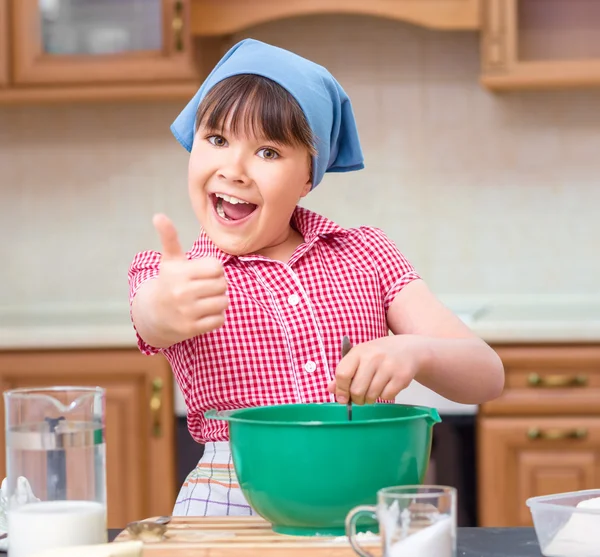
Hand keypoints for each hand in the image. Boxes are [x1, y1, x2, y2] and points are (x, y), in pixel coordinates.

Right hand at [152, 214, 228, 341]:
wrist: (153, 315)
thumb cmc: (168, 282)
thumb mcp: (170, 260)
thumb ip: (169, 237)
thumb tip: (158, 216)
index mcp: (180, 273)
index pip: (217, 268)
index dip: (214, 270)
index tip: (203, 273)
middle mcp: (182, 292)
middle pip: (223, 285)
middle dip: (218, 286)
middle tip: (205, 288)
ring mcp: (187, 312)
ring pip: (223, 303)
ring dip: (219, 302)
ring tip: (205, 300)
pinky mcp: (192, 329)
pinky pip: (220, 320)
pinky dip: (216, 317)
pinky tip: (204, 313)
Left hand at [327, 335, 426, 404]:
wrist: (409, 349)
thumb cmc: (379, 354)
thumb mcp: (360, 357)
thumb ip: (345, 372)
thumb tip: (330, 389)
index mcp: (359, 351)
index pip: (342, 374)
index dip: (340, 390)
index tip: (342, 397)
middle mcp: (373, 357)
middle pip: (356, 390)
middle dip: (356, 399)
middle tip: (359, 397)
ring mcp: (389, 366)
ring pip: (371, 395)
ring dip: (369, 399)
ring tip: (372, 392)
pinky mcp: (402, 376)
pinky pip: (386, 396)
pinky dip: (384, 397)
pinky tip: (385, 388)